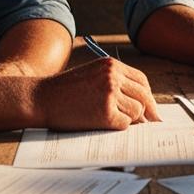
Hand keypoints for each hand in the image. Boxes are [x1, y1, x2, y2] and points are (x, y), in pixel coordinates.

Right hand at [34, 57, 160, 129]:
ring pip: (137, 111)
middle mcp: (113, 77)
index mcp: (111, 65)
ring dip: (129, 119)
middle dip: (149, 111)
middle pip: (144, 96)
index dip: (148, 95)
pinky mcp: (105, 113)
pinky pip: (125, 124)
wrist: (40, 98)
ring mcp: (109, 94)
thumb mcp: (92, 75)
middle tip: (152, 122)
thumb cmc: (65, 91)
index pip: (141, 80)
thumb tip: (141, 104)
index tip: (151, 107)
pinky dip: (119, 127)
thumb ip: (115, 83)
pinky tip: (105, 124)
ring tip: (113, 120)